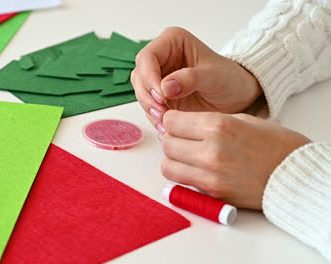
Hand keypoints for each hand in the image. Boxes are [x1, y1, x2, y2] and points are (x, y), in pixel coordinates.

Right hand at [131, 27, 262, 132]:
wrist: (238, 96)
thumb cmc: (230, 79)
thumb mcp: (215, 76)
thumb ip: (191, 79)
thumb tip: (165, 87)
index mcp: (172, 42)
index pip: (147, 57)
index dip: (149, 77)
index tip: (162, 96)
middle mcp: (161, 58)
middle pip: (140, 76)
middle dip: (148, 96)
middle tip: (162, 113)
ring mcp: (158, 78)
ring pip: (141, 93)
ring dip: (150, 109)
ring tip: (165, 123)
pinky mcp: (160, 96)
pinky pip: (149, 107)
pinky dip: (155, 117)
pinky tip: (166, 127)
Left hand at [160, 110, 310, 208]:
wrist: (296, 175)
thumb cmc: (274, 145)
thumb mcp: (241, 120)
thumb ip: (208, 122)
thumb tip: (183, 126)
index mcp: (217, 126)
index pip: (170, 122)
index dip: (171, 121)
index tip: (177, 123)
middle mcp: (210, 151)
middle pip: (166, 144)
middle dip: (171, 139)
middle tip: (183, 140)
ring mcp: (210, 176)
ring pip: (167, 166)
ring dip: (174, 160)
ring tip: (188, 157)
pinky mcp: (213, 195)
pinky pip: (182, 184)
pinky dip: (183, 177)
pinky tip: (196, 170)